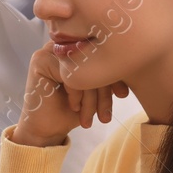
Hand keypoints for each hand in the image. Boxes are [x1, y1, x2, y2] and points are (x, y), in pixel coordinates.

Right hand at [10, 45, 128, 147]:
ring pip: (82, 66)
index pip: (103, 54)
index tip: (122, 95)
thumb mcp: (97, 91)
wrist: (47, 129)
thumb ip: (108, 73)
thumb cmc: (72, 110)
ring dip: (91, 96)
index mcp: (80, 46)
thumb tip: (131, 65)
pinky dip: (75, 93)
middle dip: (103, 89)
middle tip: (106, 115)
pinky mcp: (40, 60)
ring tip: (93, 117)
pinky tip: (75, 107)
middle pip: (94, 58)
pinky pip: (68, 72)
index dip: (115, 74)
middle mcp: (66, 44)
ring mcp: (51, 49)